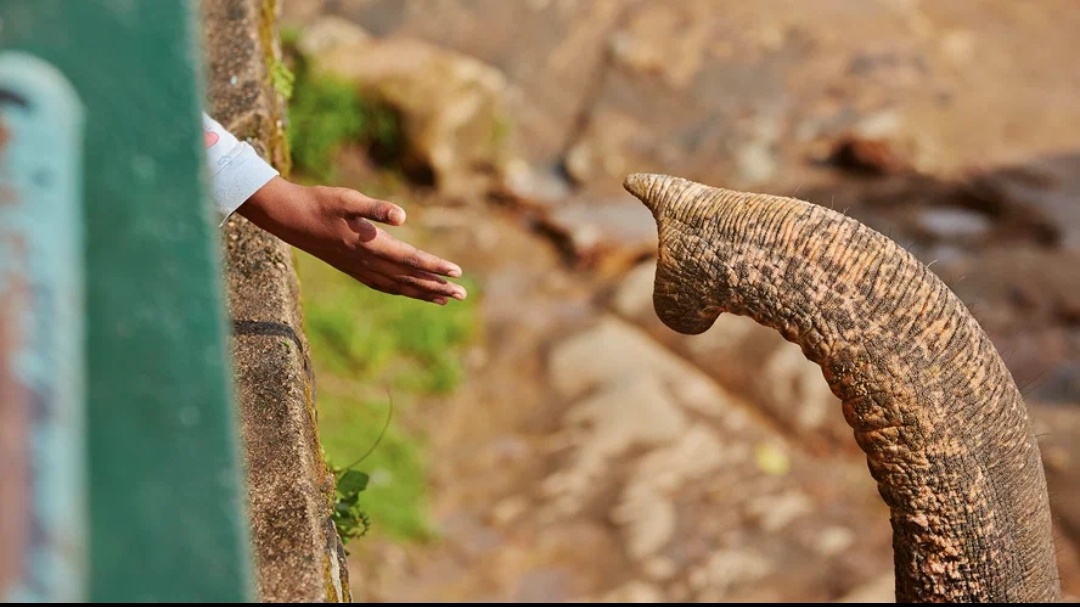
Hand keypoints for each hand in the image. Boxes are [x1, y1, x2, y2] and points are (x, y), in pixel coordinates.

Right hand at [237, 177, 466, 304]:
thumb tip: (402, 216)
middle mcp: (368, 262)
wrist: (290, 218)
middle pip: (409, 279)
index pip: (411, 259)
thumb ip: (376, 208)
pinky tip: (410, 292)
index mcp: (371, 245)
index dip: (435, 267)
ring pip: (398, 286)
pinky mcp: (353, 269)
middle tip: (463, 294)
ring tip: (445, 299)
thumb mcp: (349, 199)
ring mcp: (360, 269)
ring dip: (422, 293)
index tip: (457, 273)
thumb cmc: (321, 203)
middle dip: (437, 287)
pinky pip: (383, 285)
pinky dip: (401, 290)